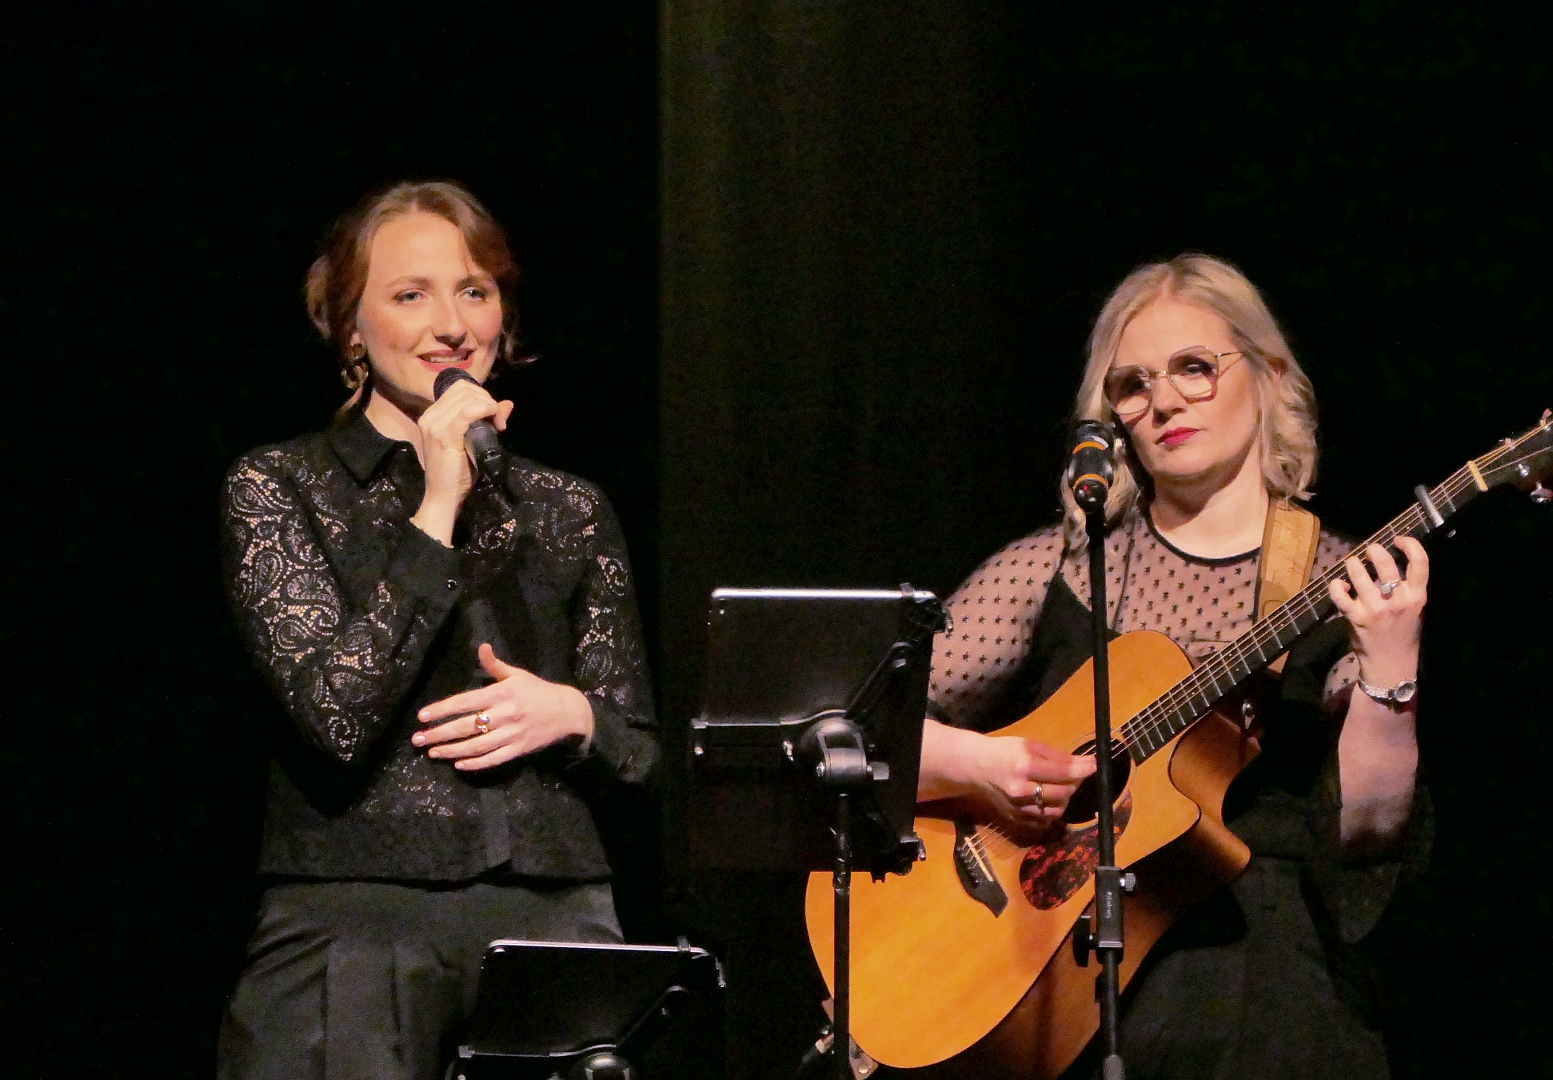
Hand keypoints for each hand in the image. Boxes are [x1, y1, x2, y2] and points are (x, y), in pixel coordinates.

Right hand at [409, 379, 513, 544]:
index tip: (493, 412)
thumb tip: (507, 403)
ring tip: (498, 424)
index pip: (459, 388)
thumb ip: (486, 420)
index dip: (481, 394)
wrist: (444, 495)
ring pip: (467, 398)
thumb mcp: (473, 441)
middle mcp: (430, 415)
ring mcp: (434, 424)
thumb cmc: (457, 472)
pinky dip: (486, 410)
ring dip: (489, 405)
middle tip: (498, 419)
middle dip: (487, 398)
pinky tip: (496, 421)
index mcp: (432, 415)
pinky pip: (468, 411)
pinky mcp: (444, 435)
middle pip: (463, 389)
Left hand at [412, 643, 594, 770]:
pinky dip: (474, 764)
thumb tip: (481, 646)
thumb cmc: (538, 691)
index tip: (422, 716)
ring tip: (433, 753)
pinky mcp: (519, 750)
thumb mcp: (517, 674)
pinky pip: (493, 759)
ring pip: (476, 746)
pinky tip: (458, 764)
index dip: (442, 709)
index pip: (465, 701)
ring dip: (451, 751)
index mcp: (502, 693)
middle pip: (466, 727)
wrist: (568, 712)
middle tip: (417, 740)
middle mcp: (505, 714)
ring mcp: (512, 734)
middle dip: (439, 734)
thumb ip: (495, 665)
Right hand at [971, 735, 1095, 822]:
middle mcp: (1021, 790)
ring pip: (1057, 810)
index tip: (1094, 766)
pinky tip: (1048, 798)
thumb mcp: (1031, 745)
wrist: (977, 767)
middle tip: (1076, 774)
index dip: (1082, 770)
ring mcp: (1019, 807)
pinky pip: (1045, 820)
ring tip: (1060, 786)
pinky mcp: (1017, 818)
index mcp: (1025, 766)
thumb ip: (1059, 756)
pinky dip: (1052, 810)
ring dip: (1065, 799)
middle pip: (1063, 793)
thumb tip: (1087, 763)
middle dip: (1075, 784)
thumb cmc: (1005, 751)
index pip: (1062, 772)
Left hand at [1327, 537, 1428, 685]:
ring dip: (1353, 564)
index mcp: (1417, 597)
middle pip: (1385, 564)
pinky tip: (1339, 584)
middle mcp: (1398, 600)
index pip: (1420, 563)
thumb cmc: (1403, 634)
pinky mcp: (1356, 618)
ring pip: (1359, 575)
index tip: (1398, 539)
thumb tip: (1389, 560)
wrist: (1391, 664)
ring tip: (1352, 562)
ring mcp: (1376, 609)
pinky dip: (1336, 586)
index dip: (1410, 544)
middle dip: (1374, 550)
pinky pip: (1340, 595)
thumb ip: (1407, 588)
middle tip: (1369, 550)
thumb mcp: (1415, 610)